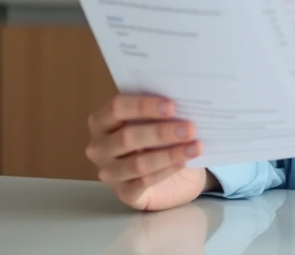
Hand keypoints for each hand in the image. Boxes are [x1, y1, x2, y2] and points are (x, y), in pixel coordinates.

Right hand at [86, 93, 214, 210]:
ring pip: (138, 163)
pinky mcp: (124, 194)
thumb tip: (182, 100)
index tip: (172, 106)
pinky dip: (167, 170)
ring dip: (169, 154)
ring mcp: (109, 173)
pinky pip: (144, 182)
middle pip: (127, 137)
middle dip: (161, 132)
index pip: (116, 108)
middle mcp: (99, 148)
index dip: (143, 106)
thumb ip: (158, 110)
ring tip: (195, 146)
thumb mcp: (155, 120)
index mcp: (101, 121)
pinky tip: (184, 162)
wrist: (166, 174)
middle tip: (190, 128)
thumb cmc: (157, 138)